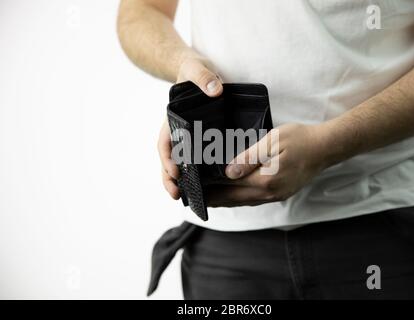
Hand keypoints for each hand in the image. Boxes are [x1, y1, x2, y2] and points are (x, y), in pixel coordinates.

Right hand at [158, 57, 222, 198]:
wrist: (195, 70)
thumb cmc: (193, 70)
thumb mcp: (197, 69)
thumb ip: (203, 77)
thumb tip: (215, 90)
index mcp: (173, 118)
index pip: (165, 141)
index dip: (167, 157)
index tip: (174, 171)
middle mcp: (178, 130)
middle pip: (169, 158)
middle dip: (170, 177)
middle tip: (176, 195)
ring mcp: (188, 136)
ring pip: (181, 161)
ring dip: (181, 179)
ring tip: (187, 197)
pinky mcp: (201, 137)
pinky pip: (196, 157)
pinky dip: (197, 172)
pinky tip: (206, 185)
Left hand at [207, 123, 332, 206]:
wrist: (325, 148)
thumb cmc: (300, 140)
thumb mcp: (272, 141)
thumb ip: (249, 157)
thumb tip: (228, 172)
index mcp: (265, 180)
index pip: (229, 186)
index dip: (211, 188)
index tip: (196, 188)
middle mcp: (269, 193)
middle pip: (234, 199)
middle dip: (214, 199)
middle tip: (195, 198)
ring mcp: (275, 196)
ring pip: (243, 202)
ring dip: (225, 201)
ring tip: (209, 198)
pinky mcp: (280, 194)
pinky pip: (254, 200)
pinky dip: (239, 199)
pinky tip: (232, 196)